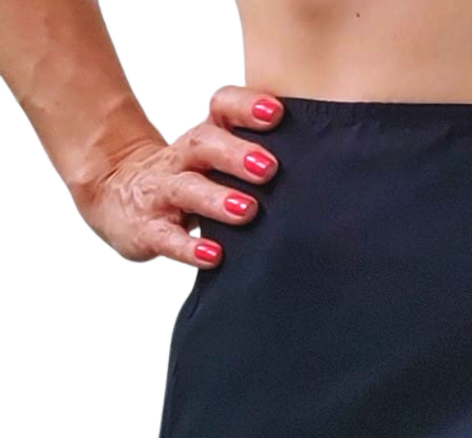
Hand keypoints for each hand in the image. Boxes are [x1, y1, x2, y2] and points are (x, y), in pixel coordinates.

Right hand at [69, 85, 284, 268]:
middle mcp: (181, 160)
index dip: (245, 107)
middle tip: (269, 168)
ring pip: (187, 189)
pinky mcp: (147, 229)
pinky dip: (191, 248)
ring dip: (218, 199)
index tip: (277, 113)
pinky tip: (214, 256)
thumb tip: (319, 172)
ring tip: (248, 210)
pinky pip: (168, 238)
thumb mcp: (214, 163)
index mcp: (203, 140)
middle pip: (204, 144)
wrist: (113, 197)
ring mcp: (161, 194)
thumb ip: (254, 162)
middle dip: (236, 154)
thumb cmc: (188, 181)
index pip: (221, 110)